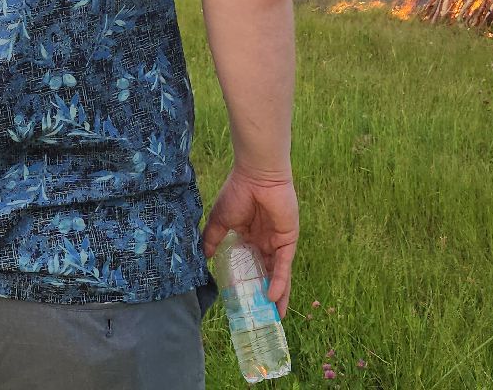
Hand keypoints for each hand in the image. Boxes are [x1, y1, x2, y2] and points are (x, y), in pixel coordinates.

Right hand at [202, 166, 299, 314]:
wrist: (257, 175)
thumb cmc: (237, 192)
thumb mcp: (220, 220)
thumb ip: (212, 239)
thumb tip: (204, 257)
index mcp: (249, 235)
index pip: (249, 264)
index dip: (246, 281)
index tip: (241, 300)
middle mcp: (264, 241)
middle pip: (265, 272)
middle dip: (263, 293)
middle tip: (261, 315)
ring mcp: (277, 241)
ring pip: (277, 273)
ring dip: (276, 294)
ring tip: (273, 316)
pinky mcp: (288, 240)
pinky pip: (284, 265)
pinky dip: (279, 281)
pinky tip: (272, 296)